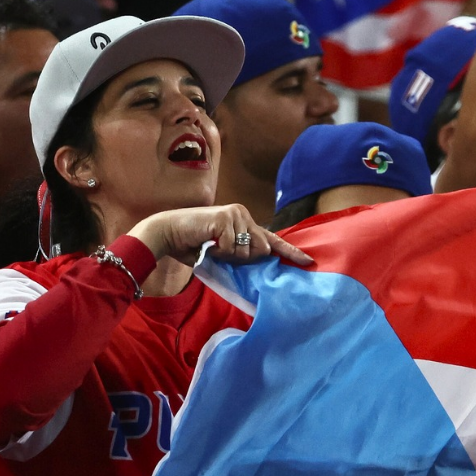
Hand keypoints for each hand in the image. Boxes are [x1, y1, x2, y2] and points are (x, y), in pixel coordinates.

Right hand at [128, 205, 312, 266]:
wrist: (169, 233)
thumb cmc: (193, 245)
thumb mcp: (223, 252)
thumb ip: (242, 255)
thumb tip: (262, 259)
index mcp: (245, 224)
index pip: (271, 239)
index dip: (290, 251)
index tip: (307, 261)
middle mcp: (243, 215)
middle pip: (261, 249)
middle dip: (242, 259)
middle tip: (218, 252)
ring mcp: (235, 214)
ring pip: (246, 251)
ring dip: (227, 256)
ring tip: (210, 246)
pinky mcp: (226, 218)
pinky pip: (231, 248)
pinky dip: (218, 251)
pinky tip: (205, 242)